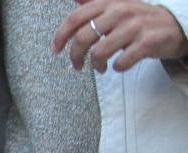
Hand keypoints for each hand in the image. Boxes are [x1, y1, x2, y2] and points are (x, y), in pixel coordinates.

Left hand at [53, 0, 187, 72]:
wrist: (175, 25)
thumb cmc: (139, 20)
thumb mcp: (117, 6)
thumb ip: (94, 4)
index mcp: (110, 3)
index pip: (76, 18)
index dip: (61, 35)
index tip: (56, 50)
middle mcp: (121, 11)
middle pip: (84, 37)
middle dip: (75, 56)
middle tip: (77, 65)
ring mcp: (135, 27)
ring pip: (100, 52)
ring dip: (95, 65)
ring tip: (100, 67)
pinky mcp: (147, 42)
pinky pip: (122, 61)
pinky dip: (117, 68)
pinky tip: (119, 66)